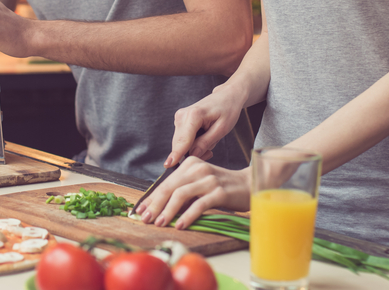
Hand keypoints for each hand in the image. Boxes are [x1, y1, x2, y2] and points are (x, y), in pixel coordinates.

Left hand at [136, 156, 250, 228]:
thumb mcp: (199, 184)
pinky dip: (187, 216)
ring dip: (167, 211)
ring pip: (181, 195)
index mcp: (190, 164)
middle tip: (145, 219)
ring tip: (160, 223)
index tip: (140, 211)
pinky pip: (199, 205)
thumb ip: (182, 192)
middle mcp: (198, 169)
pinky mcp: (219, 192)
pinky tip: (179, 225)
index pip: (166, 182)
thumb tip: (159, 208)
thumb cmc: (221, 187)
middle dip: (155, 205)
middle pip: (170, 187)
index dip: (151, 197)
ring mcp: (209, 180)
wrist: (248, 185)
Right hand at [166, 82, 246, 167]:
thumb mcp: (222, 129)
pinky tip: (204, 139)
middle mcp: (182, 115)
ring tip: (210, 142)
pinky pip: (183, 140)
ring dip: (194, 149)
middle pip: (180, 145)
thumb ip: (206, 143)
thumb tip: (192, 155)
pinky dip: (192, 143)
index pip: (183, 140)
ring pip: (181, 144)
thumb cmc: (227, 110)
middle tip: (210, 153)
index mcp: (194, 115)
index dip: (176, 154)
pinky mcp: (180, 121)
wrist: (226, 96)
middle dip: (193, 153)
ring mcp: (179, 118)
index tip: (167, 165)